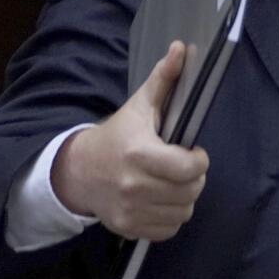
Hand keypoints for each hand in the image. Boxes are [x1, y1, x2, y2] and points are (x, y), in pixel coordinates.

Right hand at [51, 41, 208, 239]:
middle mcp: (133, 185)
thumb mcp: (140, 105)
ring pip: (183, 212)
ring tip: (172, 182)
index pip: (188, 168)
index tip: (193, 151)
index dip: (199, 160)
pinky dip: (171, 216)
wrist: (79, 171)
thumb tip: (182, 48)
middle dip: (194, 178)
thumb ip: (164, 79)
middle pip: (190, 191)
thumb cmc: (117, 135)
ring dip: (184, 197)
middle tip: (183, 166)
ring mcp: (130, 210)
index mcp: (139, 153)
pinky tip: (161, 199)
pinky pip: (168, 229)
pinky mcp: (128, 228)